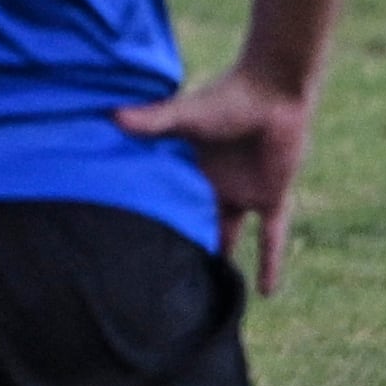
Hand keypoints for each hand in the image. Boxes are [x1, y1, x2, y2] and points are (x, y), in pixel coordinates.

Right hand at [115, 72, 314, 293]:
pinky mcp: (271, 198)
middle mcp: (215, 184)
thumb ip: (153, 121)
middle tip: (161, 278)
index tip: (134, 242)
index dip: (156, 218)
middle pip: (196, 222)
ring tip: (207, 293)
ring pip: (229, 235)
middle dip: (183, 244)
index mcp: (191, 166)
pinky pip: (271, 237)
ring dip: (222, 260)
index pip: (170, 199)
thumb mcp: (184, 114)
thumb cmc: (227, 97)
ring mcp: (244, 193)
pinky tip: (266, 294)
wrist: (273, 91)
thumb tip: (112, 116)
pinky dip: (271, 263)